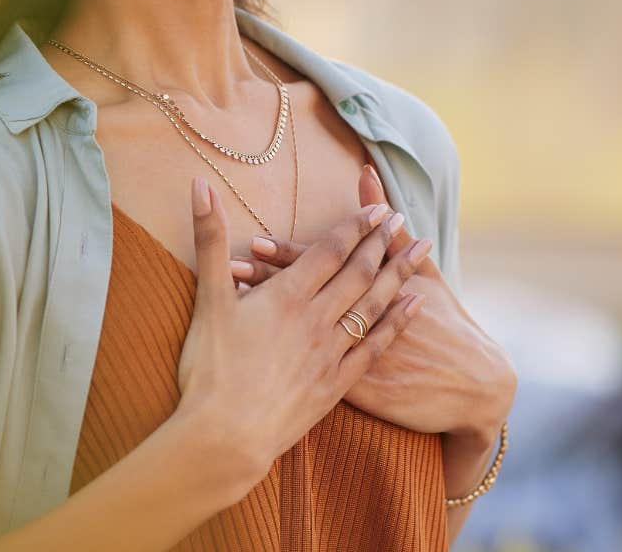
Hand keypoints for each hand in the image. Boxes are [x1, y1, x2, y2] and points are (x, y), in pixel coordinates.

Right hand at [172, 175, 430, 488]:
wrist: (225, 438)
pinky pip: (376, 346)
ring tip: (421, 250)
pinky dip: (397, 322)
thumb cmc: (209, 370)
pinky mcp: (336, 385)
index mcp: (286, 296)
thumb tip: (200, 184)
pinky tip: (415, 306)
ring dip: (399, 274)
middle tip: (402, 219)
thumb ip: (209, 239)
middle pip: (358, 273)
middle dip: (381, 242)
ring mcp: (330, 353)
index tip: (377, 208)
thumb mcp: (207, 299)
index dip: (354, 227)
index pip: (329, 252)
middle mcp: (316, 320)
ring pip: (374, 305)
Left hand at [230, 164, 516, 442]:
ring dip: (266, 319)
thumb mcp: (424, 274)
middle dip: (267, 283)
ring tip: (234, 302)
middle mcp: (358, 322)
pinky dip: (281, 359)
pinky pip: (307, 373)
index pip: (323, 267)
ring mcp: (353, 359)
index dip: (288, 255)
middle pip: (306, 298)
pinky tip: (250, 354)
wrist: (472, 385)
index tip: (255, 239)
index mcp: (373, 291)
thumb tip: (366, 174)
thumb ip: (390, 229)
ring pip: (298, 334)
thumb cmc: (447, 324)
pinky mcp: (352, 391)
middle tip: (231, 267)